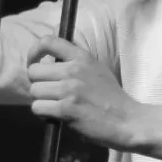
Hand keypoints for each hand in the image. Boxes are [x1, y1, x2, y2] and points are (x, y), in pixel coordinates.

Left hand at [27, 35, 145, 149]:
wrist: (127, 121)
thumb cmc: (112, 98)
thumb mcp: (96, 69)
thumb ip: (75, 60)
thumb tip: (51, 53)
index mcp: (82, 57)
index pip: (48, 41)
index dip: (34, 52)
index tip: (34, 63)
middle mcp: (74, 69)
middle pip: (34, 71)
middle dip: (37, 83)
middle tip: (48, 93)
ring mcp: (70, 89)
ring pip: (34, 91)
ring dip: (41, 101)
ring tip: (54, 106)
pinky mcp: (67, 109)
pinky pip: (38, 108)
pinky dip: (43, 114)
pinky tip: (56, 116)